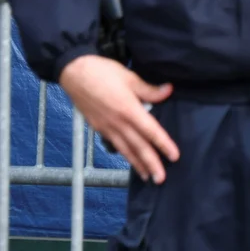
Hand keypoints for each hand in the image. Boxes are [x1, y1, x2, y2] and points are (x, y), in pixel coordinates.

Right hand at [58, 55, 178, 183]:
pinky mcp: (97, 127)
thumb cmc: (102, 72)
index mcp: (128, 110)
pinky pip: (113, 143)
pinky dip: (123, 153)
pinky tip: (129, 159)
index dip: (163, 145)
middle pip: (138, 147)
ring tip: (146, 176)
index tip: (174, 156)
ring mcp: (105, 126)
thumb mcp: (130, 77)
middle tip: (161, 179)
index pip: (150, 131)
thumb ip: (149, 89)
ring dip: (137, 164)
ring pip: (125, 149)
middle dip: (150, 164)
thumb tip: (168, 91)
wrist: (73, 72)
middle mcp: (117, 122)